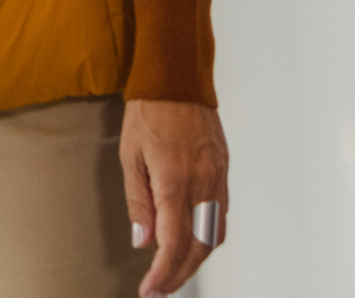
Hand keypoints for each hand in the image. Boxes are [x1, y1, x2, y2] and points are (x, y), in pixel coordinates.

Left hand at [121, 99, 227, 296]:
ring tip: (173, 272)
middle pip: (198, 247)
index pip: (173, 242)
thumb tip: (143, 242)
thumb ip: (139, 202)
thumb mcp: (130, 156)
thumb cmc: (149, 112)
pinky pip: (221, 215)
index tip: (150, 291)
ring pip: (214, 235)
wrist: (178, 79)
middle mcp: (202, 183)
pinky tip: (192, 242)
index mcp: (174, 180)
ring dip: (196, 260)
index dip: (163, 273)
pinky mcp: (224, 172)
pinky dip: (208, 237)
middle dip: (179, 275)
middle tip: (159, 290)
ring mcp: (217, 178)